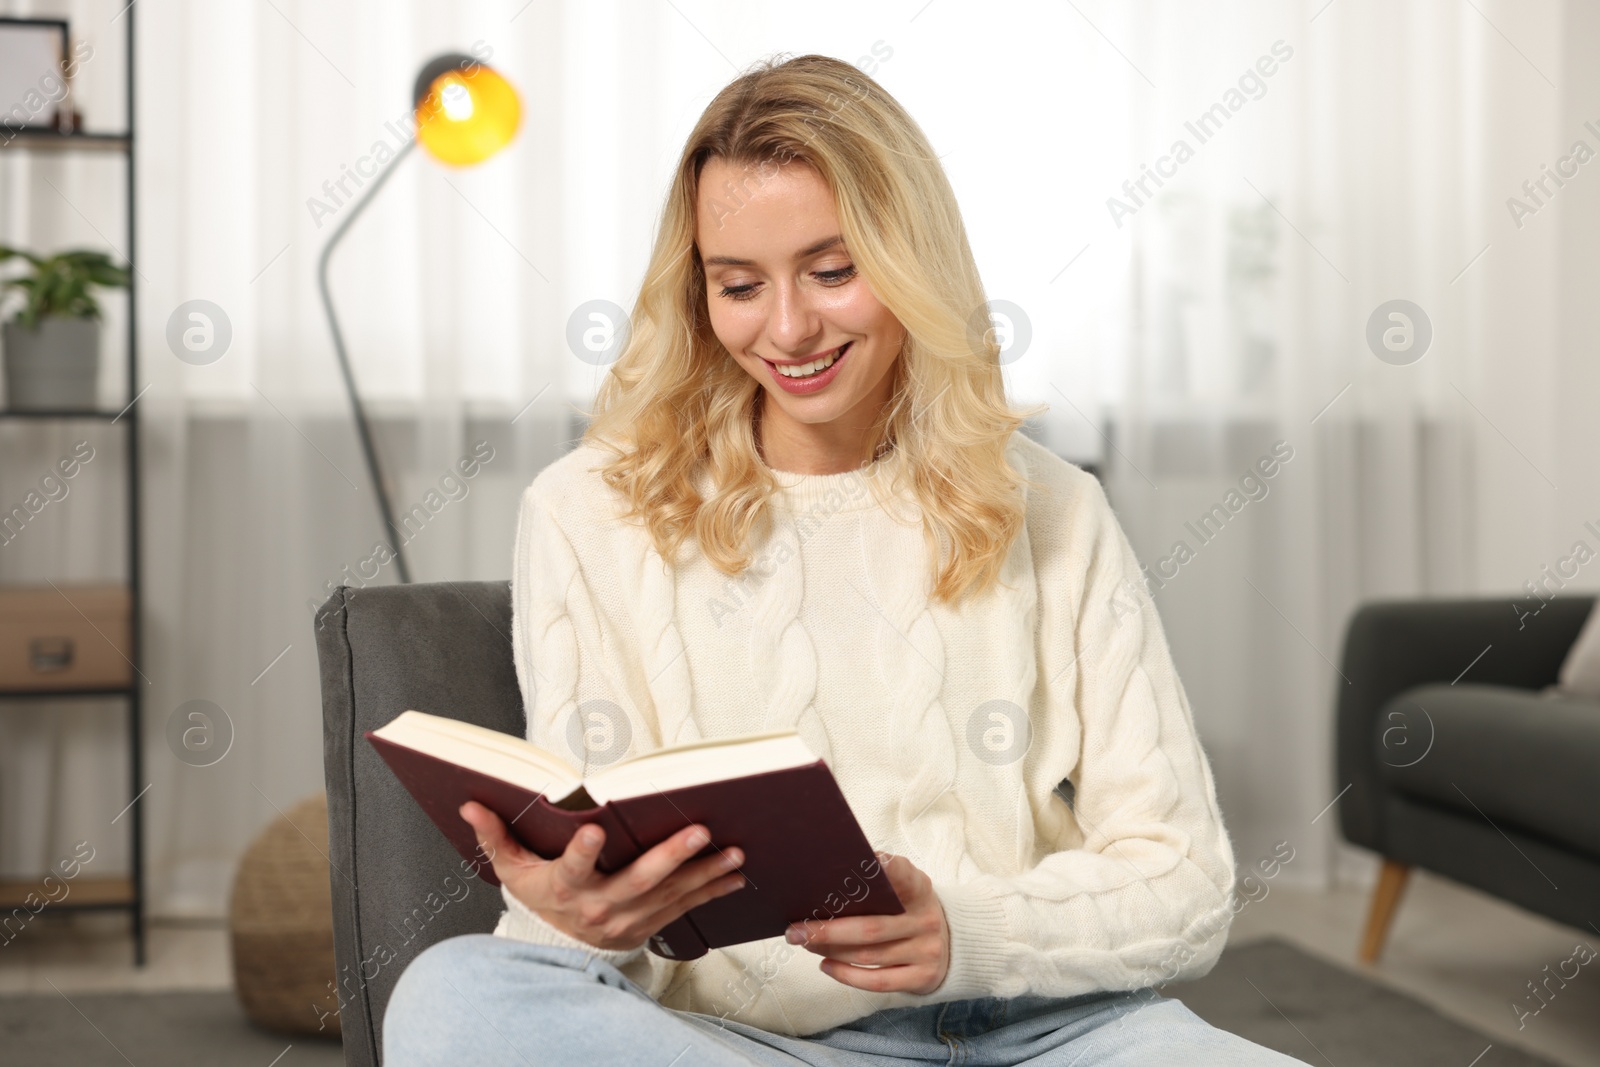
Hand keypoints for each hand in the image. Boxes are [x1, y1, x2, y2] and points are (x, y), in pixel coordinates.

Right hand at [458, 801, 747, 952]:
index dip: (583, 851)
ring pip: (670, 895)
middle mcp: (600, 906)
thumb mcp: (511, 870)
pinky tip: (735, 875)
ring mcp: (628, 919)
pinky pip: (684, 908)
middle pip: (638, 881)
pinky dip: (711, 891)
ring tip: (734, 852)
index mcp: (565, 887)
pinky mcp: (649, 924)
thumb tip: (471, 804)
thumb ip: (495, 836)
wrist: (558, 945)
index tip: (595, 828)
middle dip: (671, 856)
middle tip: (700, 831)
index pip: (572, 869)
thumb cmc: (538, 896)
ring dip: (705, 873)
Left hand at [784, 852, 948, 993]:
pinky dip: (847, 975)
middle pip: (870, 927)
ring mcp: (926, 950)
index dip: (885, 869)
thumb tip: (827, 876)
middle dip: (827, 930)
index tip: (863, 862)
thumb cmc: (909, 910)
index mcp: (919, 888)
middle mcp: (925, 919)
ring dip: (830, 950)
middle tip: (794, 930)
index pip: (903, 874)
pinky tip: (826, 965)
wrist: (953, 943)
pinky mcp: (923, 977)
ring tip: (804, 943)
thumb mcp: (905, 887)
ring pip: (868, 955)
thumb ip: (878, 880)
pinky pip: (878, 981)